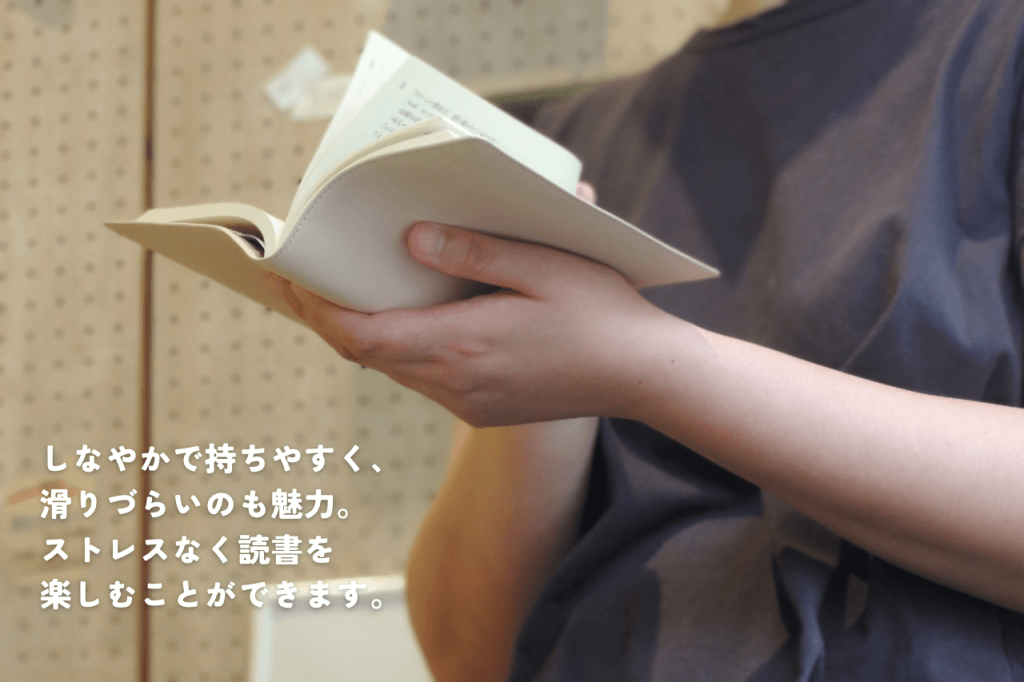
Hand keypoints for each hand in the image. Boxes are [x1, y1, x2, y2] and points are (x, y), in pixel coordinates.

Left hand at [265, 182, 670, 425]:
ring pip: (393, 367)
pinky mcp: (482, 409)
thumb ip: (476, 252)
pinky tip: (401, 318)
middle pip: (367, 353)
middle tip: (293, 279)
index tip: (285, 277)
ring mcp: (468, 403)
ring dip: (362, 333)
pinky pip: (422, 377)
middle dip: (326, 317)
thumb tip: (412, 239)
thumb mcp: (546, 267)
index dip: (318, 309)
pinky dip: (398, 346)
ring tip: (337, 293)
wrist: (642, 376)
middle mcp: (457, 384)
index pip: (364, 335)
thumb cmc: (601, 314)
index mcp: (465, 346)